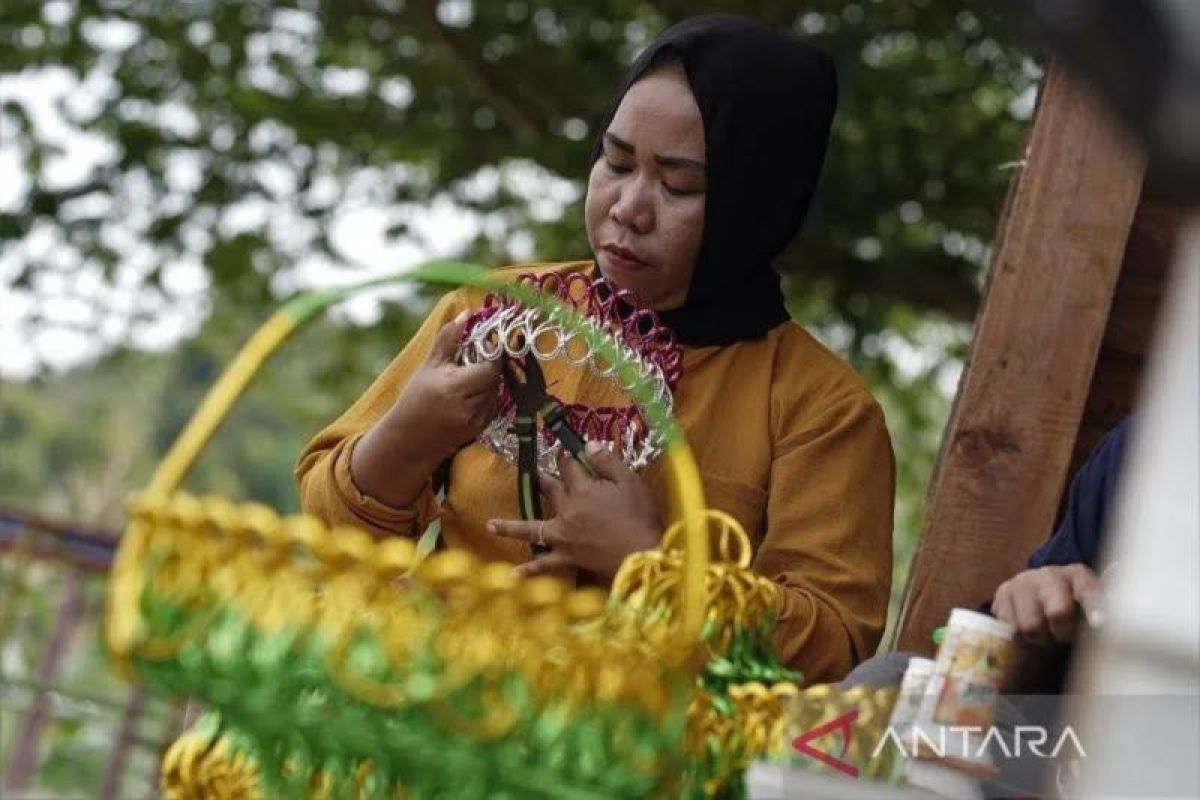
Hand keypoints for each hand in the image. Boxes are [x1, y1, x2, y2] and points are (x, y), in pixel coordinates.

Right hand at [351, 311, 498, 507]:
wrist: (409, 438)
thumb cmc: (416, 398)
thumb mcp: (430, 365)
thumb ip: (449, 338)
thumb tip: (466, 313)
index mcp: (454, 387)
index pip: (490, 367)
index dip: (491, 354)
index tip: (484, 345)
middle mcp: (468, 406)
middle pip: (495, 379)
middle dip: (488, 367)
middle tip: (474, 361)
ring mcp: (476, 420)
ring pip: (496, 391)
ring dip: (488, 382)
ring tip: (467, 379)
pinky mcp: (480, 429)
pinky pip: (492, 404)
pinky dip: (485, 396)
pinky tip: (468, 395)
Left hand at [488, 442, 661, 579]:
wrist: (642, 555)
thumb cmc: (640, 517)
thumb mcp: (630, 482)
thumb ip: (607, 461)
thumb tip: (587, 445)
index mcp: (583, 490)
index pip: (569, 465)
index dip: (567, 455)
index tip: (565, 449)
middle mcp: (567, 510)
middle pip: (549, 489)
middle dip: (543, 478)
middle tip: (534, 471)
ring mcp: (564, 536)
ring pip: (533, 528)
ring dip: (511, 526)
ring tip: (490, 525)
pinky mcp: (568, 557)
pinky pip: (545, 565)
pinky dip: (530, 570)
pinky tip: (514, 574)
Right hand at [991, 564, 1104, 645]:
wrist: (1037, 591)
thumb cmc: (1071, 605)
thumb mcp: (1089, 606)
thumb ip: (1101, 616)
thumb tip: (1110, 633)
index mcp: (1078, 575)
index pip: (1088, 591)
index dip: (1094, 607)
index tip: (1099, 623)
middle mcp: (1050, 574)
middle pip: (1058, 612)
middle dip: (1063, 633)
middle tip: (1064, 638)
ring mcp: (1023, 582)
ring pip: (1031, 625)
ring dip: (1040, 638)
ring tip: (1045, 635)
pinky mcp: (1002, 593)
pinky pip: (1009, 626)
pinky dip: (1019, 636)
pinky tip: (1028, 631)